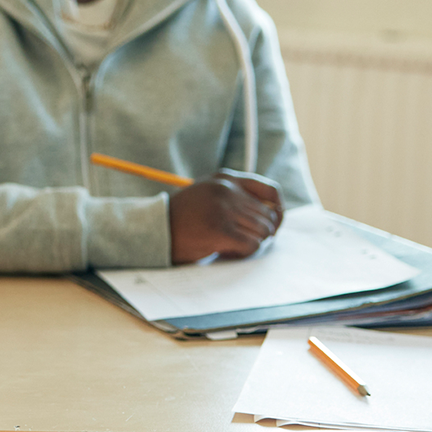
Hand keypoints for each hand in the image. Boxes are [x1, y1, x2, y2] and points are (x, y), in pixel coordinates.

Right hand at [168, 172, 282, 262]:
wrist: (154, 229)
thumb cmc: (183, 218)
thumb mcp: (208, 195)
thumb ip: (236, 197)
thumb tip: (275, 214)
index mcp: (225, 178)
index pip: (271, 191)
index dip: (278, 211)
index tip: (273, 224)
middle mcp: (226, 189)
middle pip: (269, 216)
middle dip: (261, 233)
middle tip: (242, 241)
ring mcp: (223, 208)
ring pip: (263, 232)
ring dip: (251, 243)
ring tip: (231, 246)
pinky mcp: (220, 230)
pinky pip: (252, 245)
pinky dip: (244, 253)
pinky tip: (226, 251)